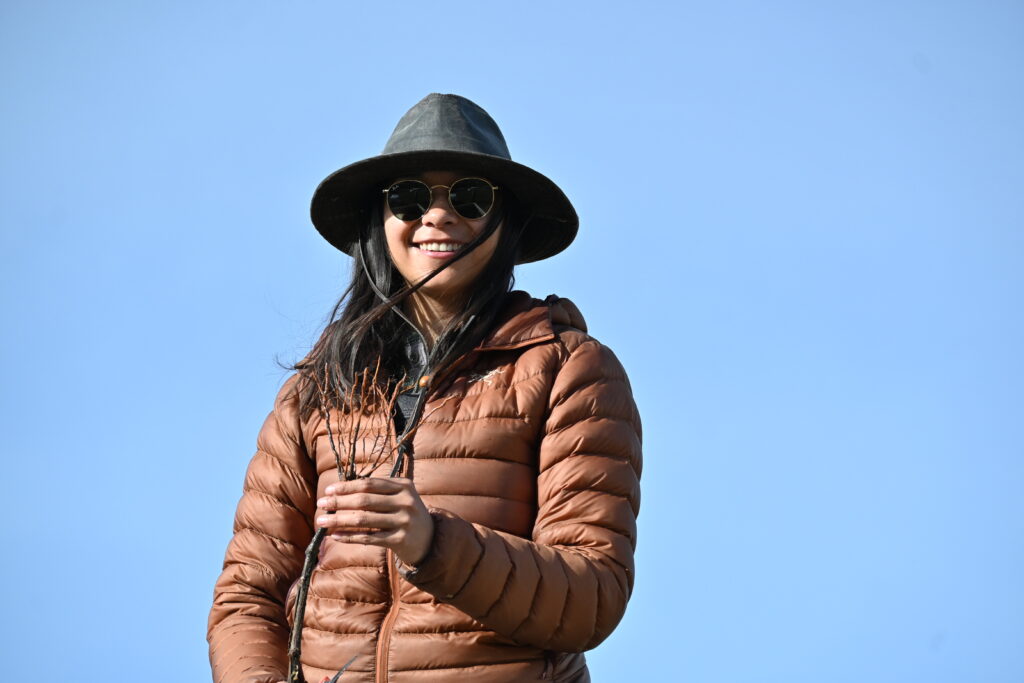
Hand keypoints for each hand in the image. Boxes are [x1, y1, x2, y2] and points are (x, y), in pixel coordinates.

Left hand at [316, 477, 434, 565]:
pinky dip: (349, 537)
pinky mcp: (400, 540)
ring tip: (321, 521)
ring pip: (364, 520)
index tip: (328, 490)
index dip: (347, 486)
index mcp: (404, 486)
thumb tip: (339, 493)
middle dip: (339, 502)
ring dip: (339, 520)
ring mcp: (404, 521)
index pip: (369, 484)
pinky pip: (369, 538)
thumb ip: (377, 492)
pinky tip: (335, 536)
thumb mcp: (399, 497)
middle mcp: (406, 502)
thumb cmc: (405, 513)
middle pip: (365, 501)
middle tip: (321, 504)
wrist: (430, 539)